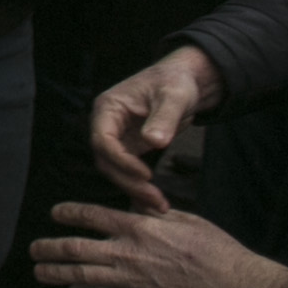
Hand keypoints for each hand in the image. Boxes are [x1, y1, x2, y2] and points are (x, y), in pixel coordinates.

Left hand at [31, 203, 287, 287]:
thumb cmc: (215, 249)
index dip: (69, 213)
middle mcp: (129, 252)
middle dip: (50, 247)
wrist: (234, 285)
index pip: (94, 215)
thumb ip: (154, 213)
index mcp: (140, 226)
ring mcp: (132, 280)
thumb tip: (136, 203)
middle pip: (77, 248)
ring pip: (83, 275)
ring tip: (40, 272)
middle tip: (34, 248)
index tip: (55, 213)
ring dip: (56, 274)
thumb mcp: (185, 219)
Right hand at [87, 46, 222, 208]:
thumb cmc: (175, 81)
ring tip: (159, 205)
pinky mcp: (131, 147)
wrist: (186, 81)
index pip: (102, 140)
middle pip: (107, 160)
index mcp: (108, 108)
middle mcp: (107, 124)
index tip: (146, 174)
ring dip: (135, 189)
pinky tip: (155, 200)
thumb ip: (163, 118)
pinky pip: (129, 171)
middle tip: (154, 199)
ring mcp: (118, 137)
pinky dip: (140, 186)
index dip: (121, 160)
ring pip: (116, 170)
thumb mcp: (173, 97)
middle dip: (129, 181)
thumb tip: (154, 142)